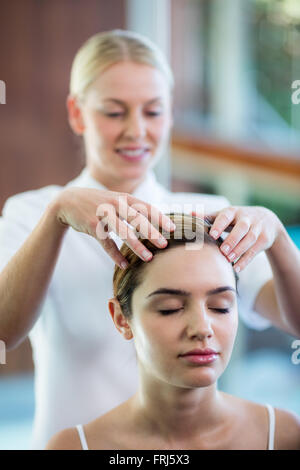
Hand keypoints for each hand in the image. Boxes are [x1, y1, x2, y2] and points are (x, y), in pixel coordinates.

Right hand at [52, 187, 175, 268]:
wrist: (68, 201)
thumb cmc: (98, 202)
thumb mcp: (116, 200)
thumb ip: (133, 207)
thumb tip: (156, 217)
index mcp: (124, 198)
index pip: (146, 207)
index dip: (160, 218)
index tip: (173, 229)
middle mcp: (115, 204)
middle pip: (137, 219)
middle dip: (152, 232)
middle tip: (165, 244)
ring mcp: (103, 215)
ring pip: (123, 232)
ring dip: (136, 246)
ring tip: (148, 258)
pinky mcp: (92, 226)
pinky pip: (106, 243)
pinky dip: (115, 255)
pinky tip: (124, 264)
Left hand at [192, 206, 283, 271]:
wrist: (267, 219)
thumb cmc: (238, 218)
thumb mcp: (226, 215)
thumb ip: (209, 216)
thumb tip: (190, 213)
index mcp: (233, 212)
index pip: (226, 216)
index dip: (220, 225)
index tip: (212, 235)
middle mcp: (247, 218)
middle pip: (241, 228)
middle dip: (232, 239)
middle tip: (223, 251)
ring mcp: (257, 229)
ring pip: (250, 239)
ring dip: (239, 250)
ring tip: (228, 260)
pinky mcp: (264, 239)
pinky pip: (255, 251)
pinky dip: (246, 260)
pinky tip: (237, 268)